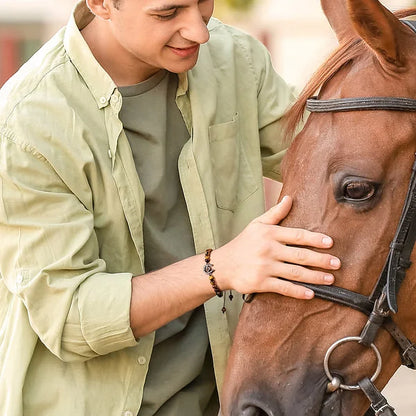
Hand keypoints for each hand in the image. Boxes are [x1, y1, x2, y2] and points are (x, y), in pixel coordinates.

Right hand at [212, 196, 339, 298]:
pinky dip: (298, 291)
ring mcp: (264, 267)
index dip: (315, 239)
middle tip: (337, 263)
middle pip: (300, 255)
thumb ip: (275, 213)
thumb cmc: (243, 243)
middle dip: (321, 260)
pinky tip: (311, 293)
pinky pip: (284, 288)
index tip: (330, 243)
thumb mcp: (256, 224)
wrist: (223, 265)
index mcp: (269, 233)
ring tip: (330, 279)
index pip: (296, 235)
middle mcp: (268, 249)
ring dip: (315, 277)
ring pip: (295, 273)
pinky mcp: (261, 283)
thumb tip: (289, 199)